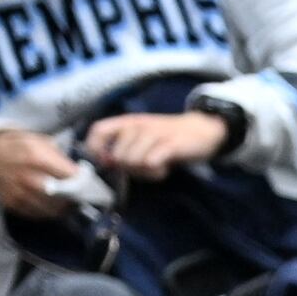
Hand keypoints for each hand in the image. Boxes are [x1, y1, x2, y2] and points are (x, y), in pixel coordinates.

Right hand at [0, 124, 89, 213]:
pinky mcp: (13, 205)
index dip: (85, 180)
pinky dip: (50, 211)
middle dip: (77, 197)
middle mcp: (29, 178)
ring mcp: (20, 194)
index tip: (90, 181)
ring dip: (65, 207)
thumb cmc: (15, 146)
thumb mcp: (37, 140)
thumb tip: (78, 172)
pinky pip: (39, 214)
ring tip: (71, 201)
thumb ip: (58, 156)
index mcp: (36, 157)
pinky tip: (54, 205)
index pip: (71, 176)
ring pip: (54, 209)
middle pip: (65, 196)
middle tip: (84, 195)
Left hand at [82, 109, 238, 178]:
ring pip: (134, 161)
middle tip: (144, 168)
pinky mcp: (170, 144)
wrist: (202, 129)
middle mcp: (138, 126)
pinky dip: (156, 172)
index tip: (106, 162)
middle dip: (128, 169)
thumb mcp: (142, 137)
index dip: (95, 148)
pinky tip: (164, 169)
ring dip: (144, 172)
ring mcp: (154, 134)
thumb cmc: (168, 137)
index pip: (98, 130)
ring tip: (156, 168)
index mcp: (127, 122)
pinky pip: (152, 163)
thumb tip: (107, 162)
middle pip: (118, 155)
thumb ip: (123, 147)